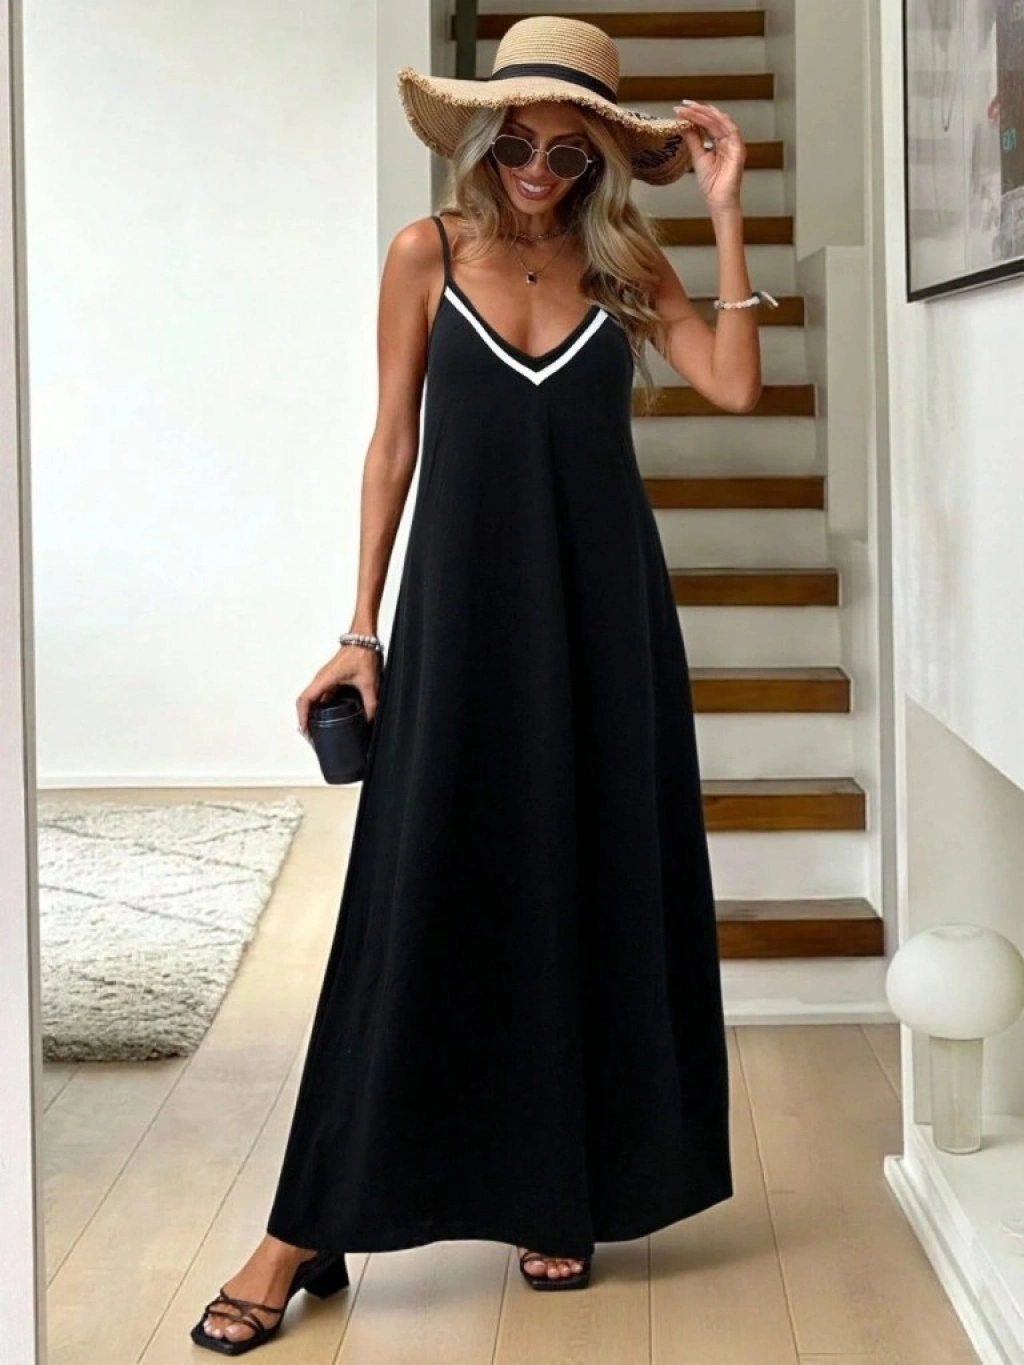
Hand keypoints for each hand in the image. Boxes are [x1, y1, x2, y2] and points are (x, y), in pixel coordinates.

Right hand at [296, 643, 381, 741]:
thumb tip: (370, 720)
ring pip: (311, 699)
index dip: (302, 716)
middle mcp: (321, 679)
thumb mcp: (368, 682)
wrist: (363, 639)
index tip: (305, 730)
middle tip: (310, 736)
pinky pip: (320, 695)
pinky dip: (318, 707)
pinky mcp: (330, 679)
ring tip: (315, 729)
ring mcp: (324, 679)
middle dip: (304, 719)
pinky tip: (326, 717)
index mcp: (325, 679)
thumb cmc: (362, 654)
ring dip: (310, 713)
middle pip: (304, 702)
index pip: (305, 700)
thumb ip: (371, 703)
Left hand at [673, 99, 745, 214]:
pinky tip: (706, 116)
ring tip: (691, 108)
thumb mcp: (698, 157)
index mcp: (720, 142)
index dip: (695, 114)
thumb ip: (693, 140)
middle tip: (684, 104)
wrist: (718, 201)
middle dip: (699, 110)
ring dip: (706, 113)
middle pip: (714, 119)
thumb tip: (684, 125)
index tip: (680, 109)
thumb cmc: (711, 184)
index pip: (707, 123)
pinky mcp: (738, 150)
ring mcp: (734, 144)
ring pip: (721, 121)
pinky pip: (730, 131)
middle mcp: (728, 140)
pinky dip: (718, 122)